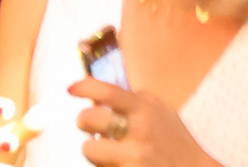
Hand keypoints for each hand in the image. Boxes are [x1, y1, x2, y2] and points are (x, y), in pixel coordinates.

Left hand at [70, 77, 211, 165]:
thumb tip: (96, 95)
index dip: (85, 87)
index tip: (71, 89)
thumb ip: (134, 102)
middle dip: (83, 121)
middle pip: (89, 118)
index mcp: (146, 108)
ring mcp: (133, 155)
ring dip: (93, 150)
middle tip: (88, 126)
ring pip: (88, 148)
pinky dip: (105, 165)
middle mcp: (139, 129)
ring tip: (106, 151)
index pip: (108, 91)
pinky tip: (119, 163)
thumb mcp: (161, 112)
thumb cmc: (176, 143)